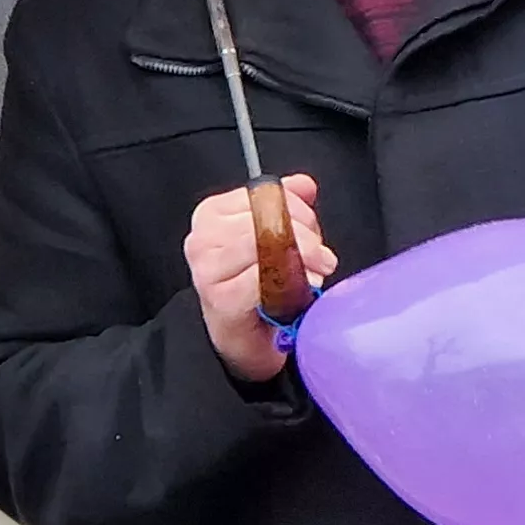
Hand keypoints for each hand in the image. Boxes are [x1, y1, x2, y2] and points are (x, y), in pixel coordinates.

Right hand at [187, 175, 335, 382]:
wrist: (244, 340)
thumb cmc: (257, 288)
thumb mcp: (273, 237)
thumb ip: (286, 205)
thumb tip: (304, 184)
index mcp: (212, 213)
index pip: (264, 193)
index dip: (297, 209)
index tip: (312, 230)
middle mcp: (203, 238)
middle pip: (267, 219)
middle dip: (305, 237)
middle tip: (321, 256)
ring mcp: (208, 270)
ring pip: (267, 246)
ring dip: (301, 261)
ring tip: (314, 274)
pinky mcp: (221, 299)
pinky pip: (264, 279)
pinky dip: (289, 285)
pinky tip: (299, 292)